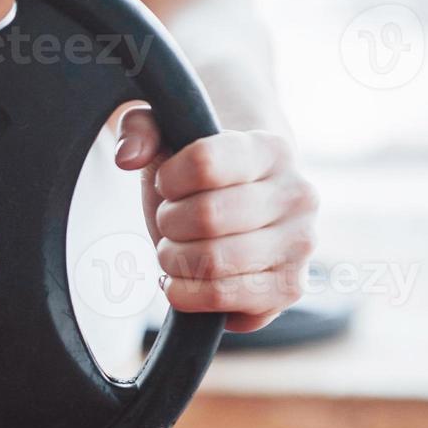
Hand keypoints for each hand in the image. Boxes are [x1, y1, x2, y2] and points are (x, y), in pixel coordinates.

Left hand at [114, 110, 318, 332]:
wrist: (248, 201)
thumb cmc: (201, 173)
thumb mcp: (170, 136)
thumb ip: (140, 128)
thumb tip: (128, 157)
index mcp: (272, 148)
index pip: (206, 163)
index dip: (169, 178)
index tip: (166, 182)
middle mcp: (298, 195)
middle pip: (206, 217)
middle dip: (169, 222)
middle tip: (169, 221)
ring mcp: (299, 246)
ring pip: (213, 262)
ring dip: (174, 260)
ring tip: (176, 250)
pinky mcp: (287, 289)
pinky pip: (223, 299)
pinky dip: (187, 294)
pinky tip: (184, 280)